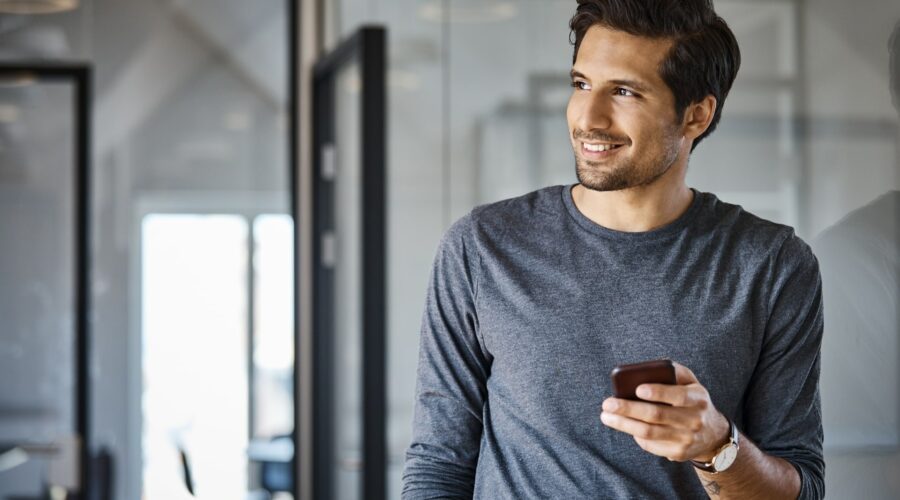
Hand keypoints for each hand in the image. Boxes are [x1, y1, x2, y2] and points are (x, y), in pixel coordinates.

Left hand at [599, 361, 729, 462]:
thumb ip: (674, 372)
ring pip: (649, 433)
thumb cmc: (693, 401)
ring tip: (606, 416)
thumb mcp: (691, 383)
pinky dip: (635, 435)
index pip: (678, 395)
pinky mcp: (678, 453)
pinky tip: (624, 425)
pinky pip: (651, 445)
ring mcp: (687, 439)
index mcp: (698, 398)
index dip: (658, 392)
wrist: (713, 434)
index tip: (638, 389)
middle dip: (629, 409)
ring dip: (624, 424)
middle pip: (657, 415)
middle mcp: (694, 420)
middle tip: (607, 403)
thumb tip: (647, 368)